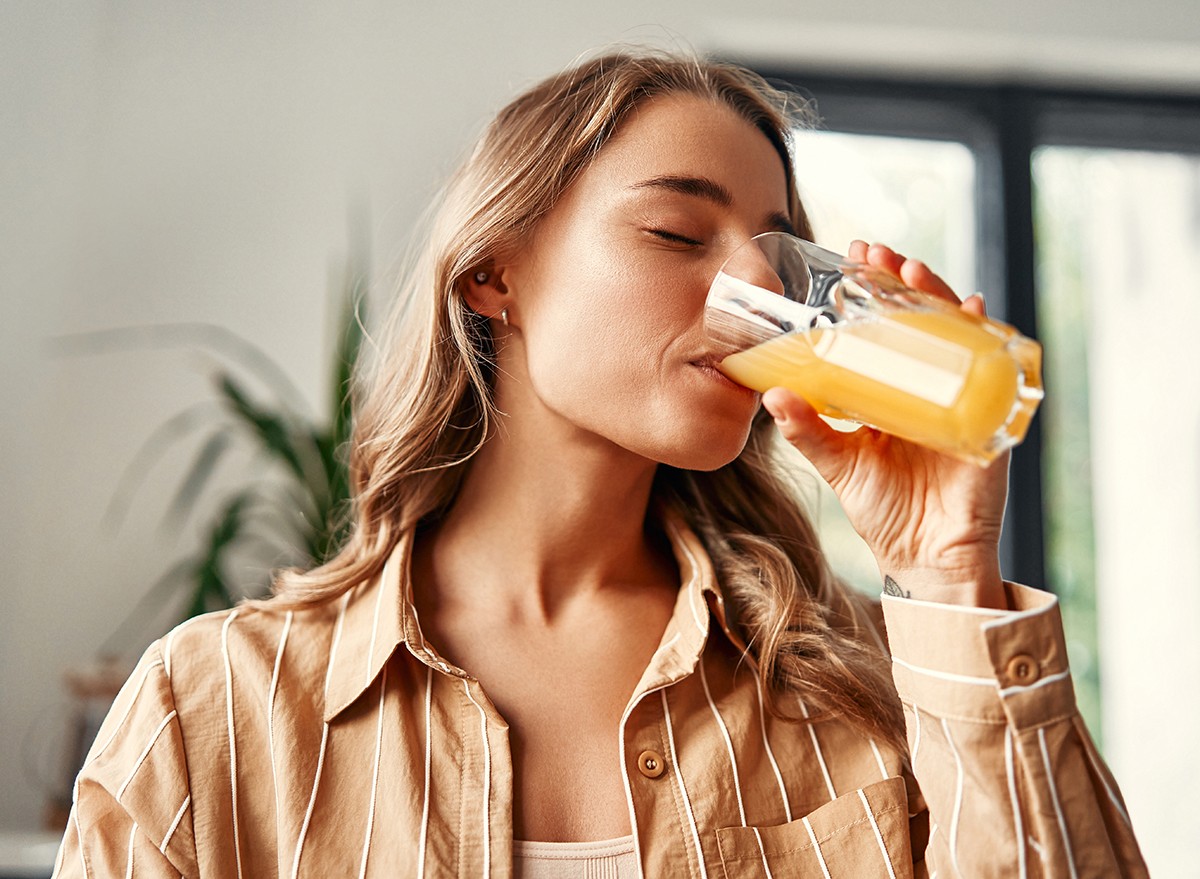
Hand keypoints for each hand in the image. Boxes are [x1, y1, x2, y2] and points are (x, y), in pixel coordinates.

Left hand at [762, 241, 1009, 607]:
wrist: (927, 559)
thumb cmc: (885, 510)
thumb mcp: (840, 464)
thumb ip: (808, 431)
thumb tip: (774, 394)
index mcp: (893, 391)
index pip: (884, 328)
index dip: (872, 293)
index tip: (851, 259)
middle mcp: (929, 386)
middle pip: (920, 320)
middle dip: (901, 282)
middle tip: (876, 254)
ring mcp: (961, 397)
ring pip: (954, 334)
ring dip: (937, 298)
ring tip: (912, 272)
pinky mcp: (989, 418)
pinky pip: (993, 370)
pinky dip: (984, 339)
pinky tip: (973, 311)